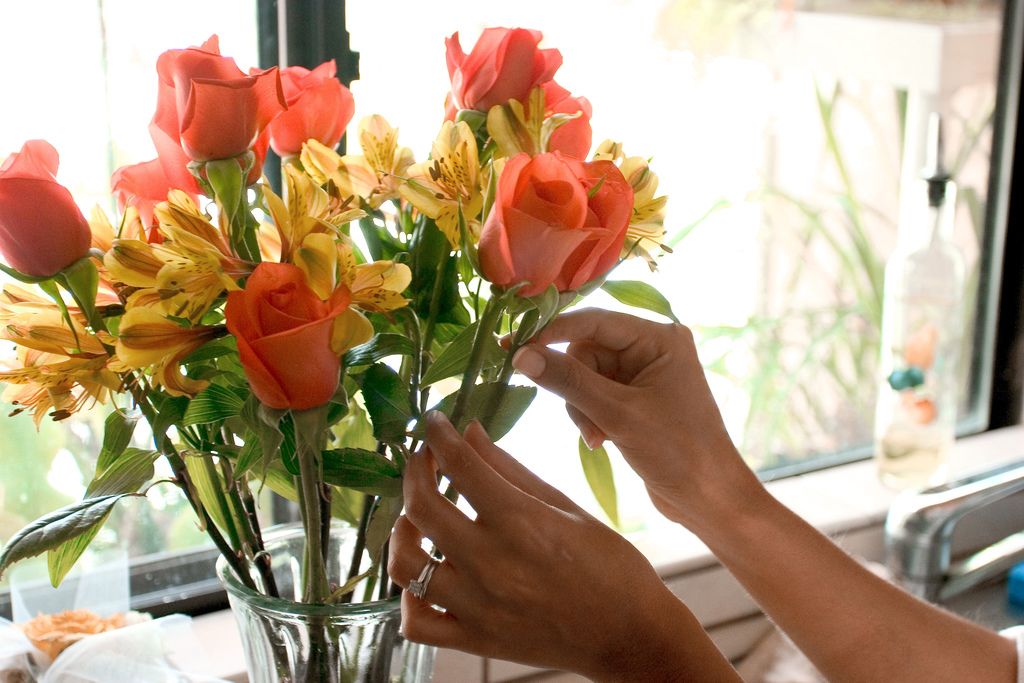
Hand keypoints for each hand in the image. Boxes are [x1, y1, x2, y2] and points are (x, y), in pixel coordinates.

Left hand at [388, 412, 736, 681]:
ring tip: (416, 518)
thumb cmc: (610, 566)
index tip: (435, 422)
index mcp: (521, 523)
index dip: (438, 434)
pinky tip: (423, 576)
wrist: (630, 635)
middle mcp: (492, 563)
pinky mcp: (475, 640)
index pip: (459, 464)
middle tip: (423, 460)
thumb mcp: (567, 507)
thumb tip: (470, 432)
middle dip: (414, 471)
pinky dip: (407, 598)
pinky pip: (416, 622)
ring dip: (402, 531)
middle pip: (421, 507)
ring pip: (406, 564)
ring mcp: (478, 606)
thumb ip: (511, 469)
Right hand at [511, 309, 759, 528]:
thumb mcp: (617, 414)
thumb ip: (568, 381)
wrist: (709, 498)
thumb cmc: (676, 451)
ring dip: (582, 407)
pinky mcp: (635, 398)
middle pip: (585, 351)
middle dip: (576, 387)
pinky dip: (591, 416)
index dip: (552, 332)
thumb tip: (520, 355)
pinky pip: (594, 395)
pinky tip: (602, 440)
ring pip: (585, 376)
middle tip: (586, 422)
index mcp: (659, 338)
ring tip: (597, 437)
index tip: (513, 345)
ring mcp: (644, 374)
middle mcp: (652, 348)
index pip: (594, 321)